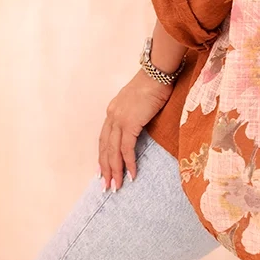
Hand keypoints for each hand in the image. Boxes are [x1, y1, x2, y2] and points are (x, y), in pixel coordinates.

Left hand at [97, 69, 171, 191]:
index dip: (103, 155)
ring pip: (113, 151)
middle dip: (105, 168)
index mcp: (113, 110)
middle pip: (105, 147)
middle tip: (106, 185)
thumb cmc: (153, 83)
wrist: (157, 73)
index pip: (104, 138)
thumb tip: (139, 125)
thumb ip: (135, 113)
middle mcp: (112, 116)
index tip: (102, 170)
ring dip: (115, 170)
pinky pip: (127, 149)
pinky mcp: (130, 123)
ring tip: (116, 186)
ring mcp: (120, 120)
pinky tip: (131, 174)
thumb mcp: (139, 101)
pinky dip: (129, 163)